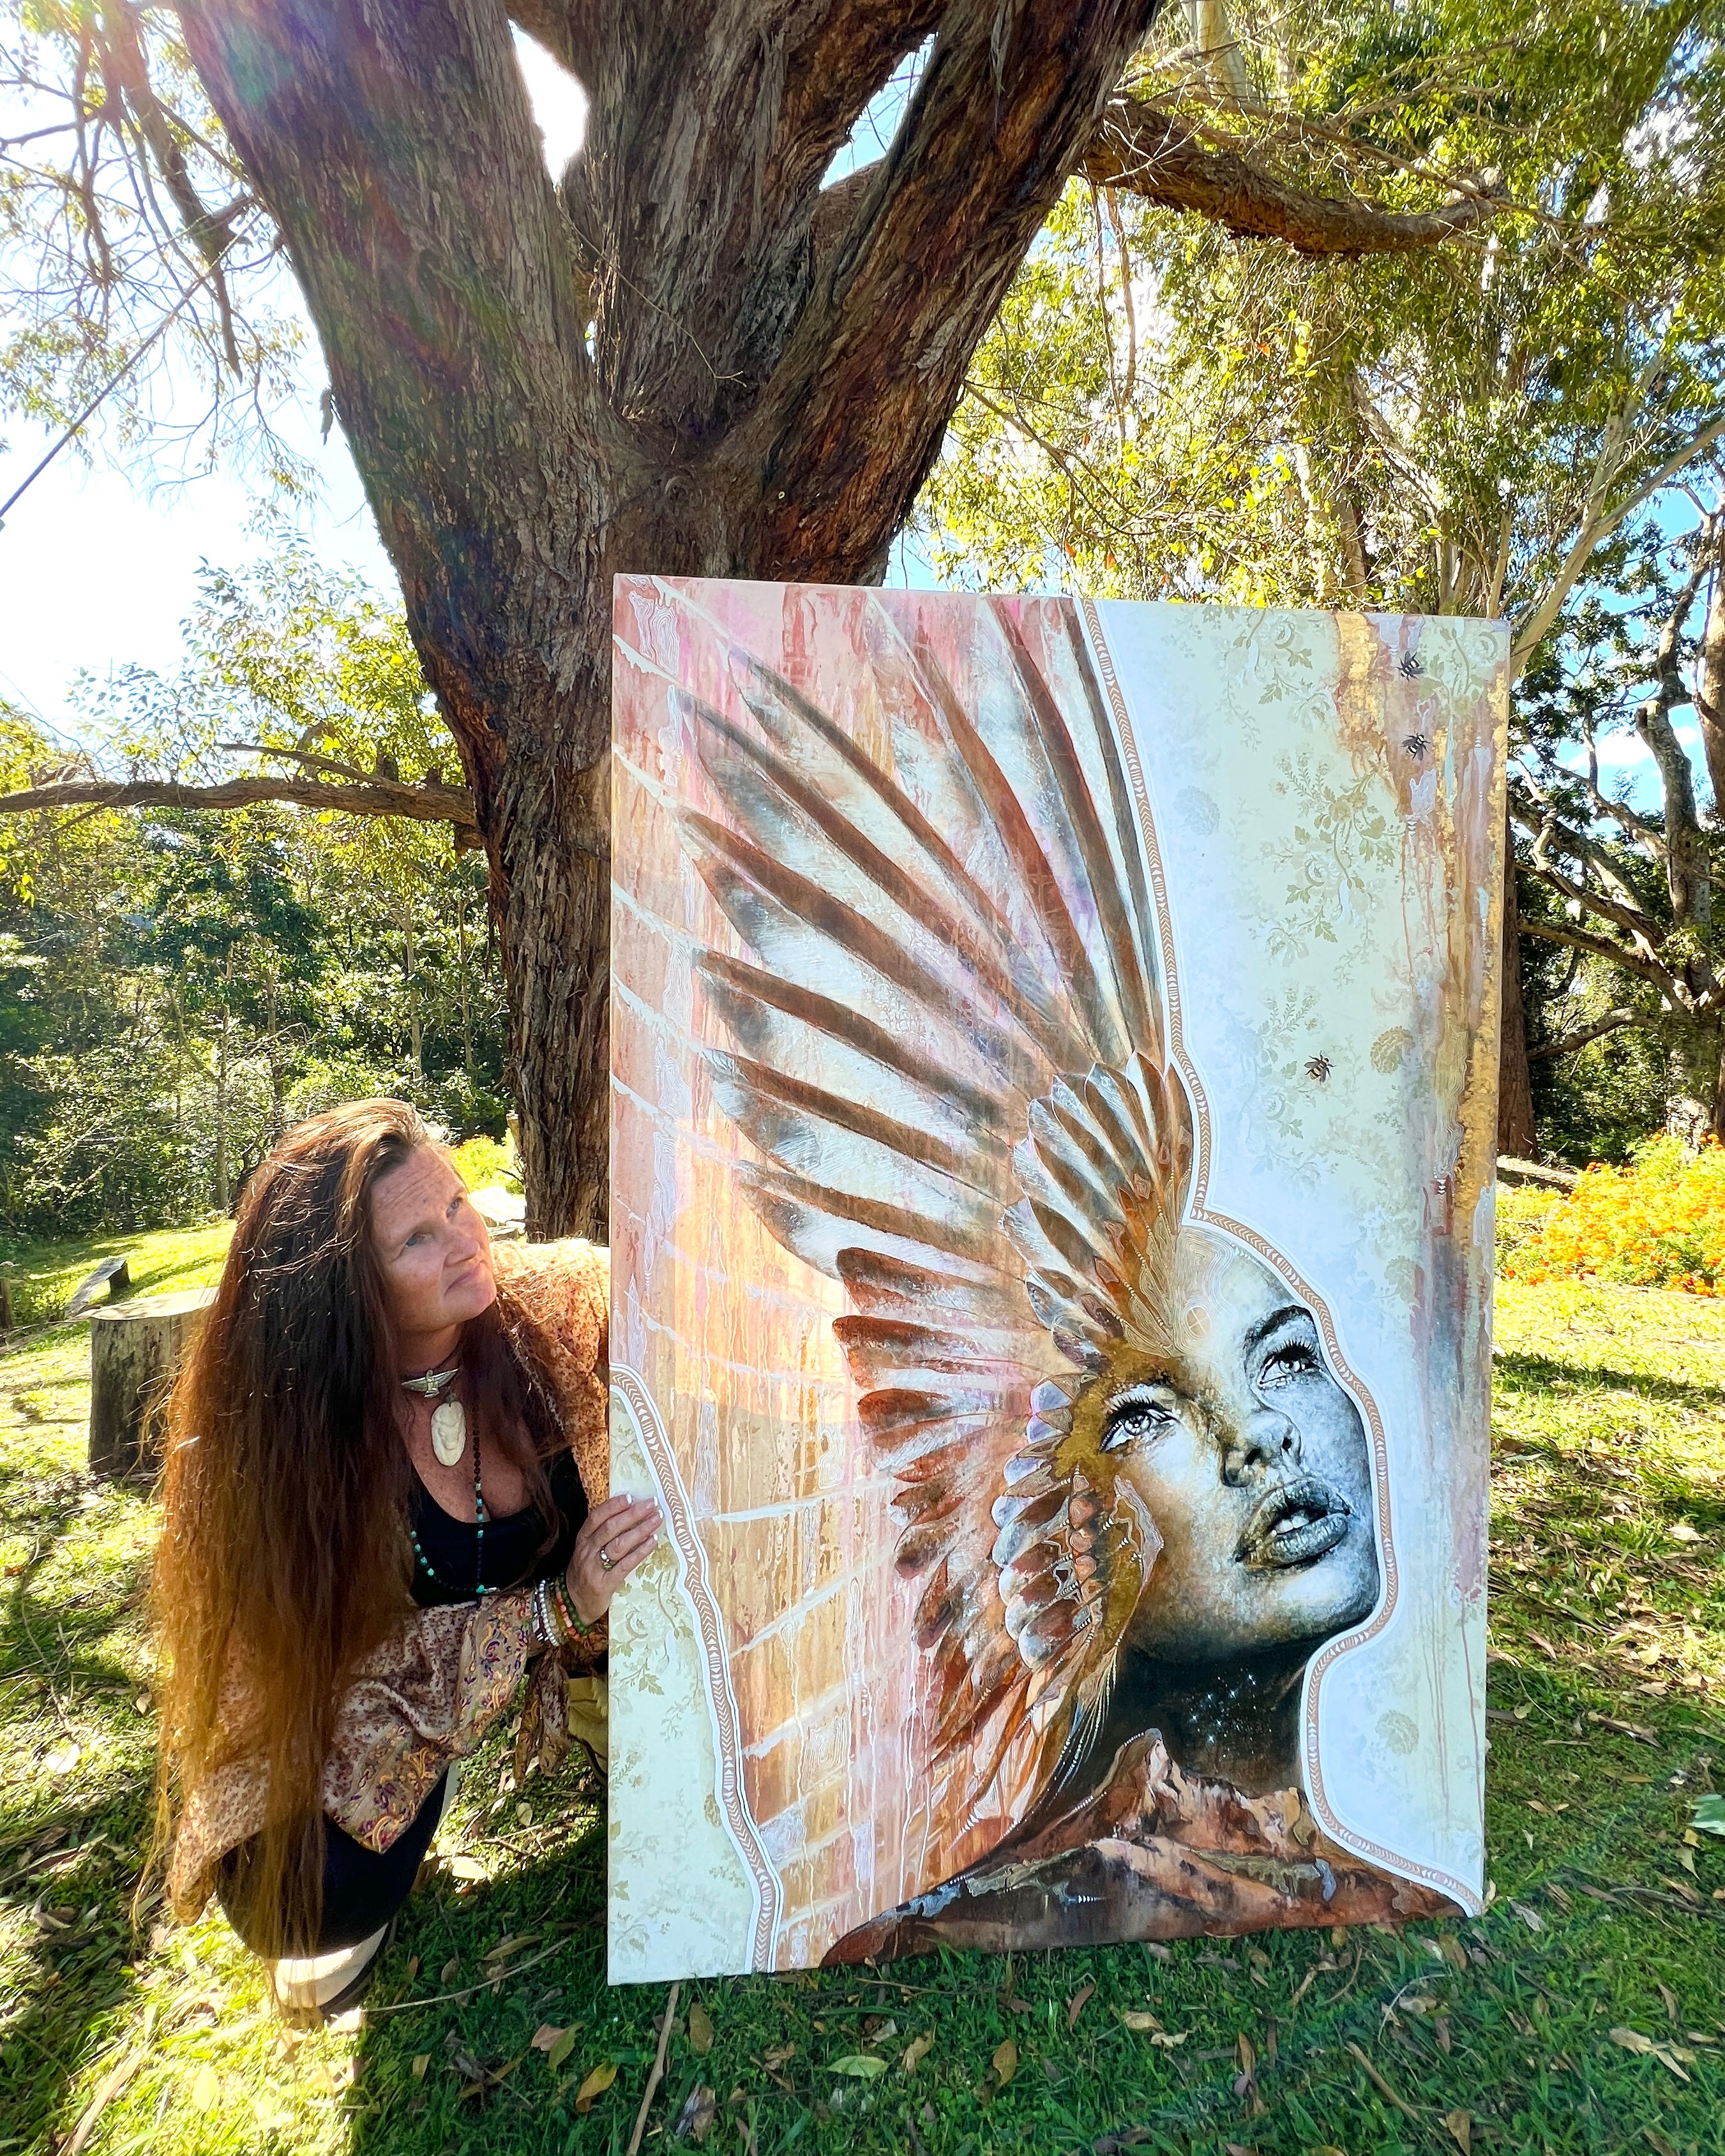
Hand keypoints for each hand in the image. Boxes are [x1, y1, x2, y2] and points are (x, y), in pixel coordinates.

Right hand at [566, 1494, 661, 1624]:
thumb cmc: (585, 1572)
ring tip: (656, 1519)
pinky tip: (652, 1542)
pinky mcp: (604, 1584)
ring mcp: (594, 1568)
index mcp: (582, 1539)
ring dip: (640, 1530)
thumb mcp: (587, 1550)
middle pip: (610, 1528)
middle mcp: (587, 1551)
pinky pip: (624, 1565)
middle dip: (632, 1514)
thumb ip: (601, 1534)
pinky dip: (640, 1552)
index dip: (613, 1506)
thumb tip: (628, 1512)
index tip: (631, 1496)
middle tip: (652, 1504)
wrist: (573, 1603)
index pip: (596, 1517)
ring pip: (618, 1544)